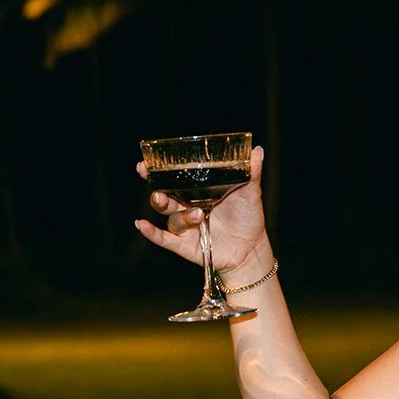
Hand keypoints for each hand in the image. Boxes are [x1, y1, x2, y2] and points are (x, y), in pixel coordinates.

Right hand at [134, 145, 269, 273]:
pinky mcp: (185, 244)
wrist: (252, 248)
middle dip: (156, 190)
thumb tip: (257, 150)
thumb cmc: (249, 217)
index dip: (158, 172)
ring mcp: (186, 226)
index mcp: (198, 192)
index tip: (146, 163)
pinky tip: (141, 225)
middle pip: (164, 197)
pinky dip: (152, 233)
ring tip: (198, 215)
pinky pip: (164, 238)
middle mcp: (188, 207)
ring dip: (181, 216)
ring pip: (172, 218)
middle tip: (151, 181)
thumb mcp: (250, 193)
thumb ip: (251, 172)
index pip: (173, 180)